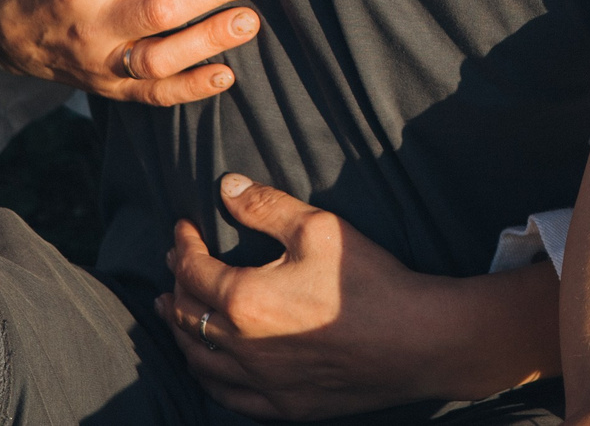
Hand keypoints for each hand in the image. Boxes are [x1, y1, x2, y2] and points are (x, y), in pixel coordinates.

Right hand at [0, 0, 262, 103]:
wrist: (3, 36)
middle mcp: (93, 25)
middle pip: (158, 11)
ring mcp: (102, 62)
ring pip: (160, 59)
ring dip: (208, 42)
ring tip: (250, 20)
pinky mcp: (111, 88)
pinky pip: (152, 96)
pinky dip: (190, 90)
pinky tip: (227, 76)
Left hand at [159, 179, 547, 418]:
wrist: (416, 340)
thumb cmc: (369, 281)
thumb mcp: (319, 227)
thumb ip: (267, 206)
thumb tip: (226, 187)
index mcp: (245, 300)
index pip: (193, 270)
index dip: (182, 246)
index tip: (182, 229)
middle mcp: (243, 348)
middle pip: (189, 317)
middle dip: (176, 287)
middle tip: (173, 267)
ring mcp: (262, 383)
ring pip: (200, 362)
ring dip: (181, 334)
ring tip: (176, 313)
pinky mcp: (284, 406)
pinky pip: (228, 397)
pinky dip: (209, 377)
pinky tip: (209, 367)